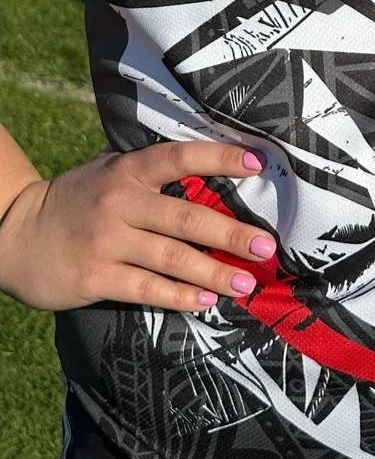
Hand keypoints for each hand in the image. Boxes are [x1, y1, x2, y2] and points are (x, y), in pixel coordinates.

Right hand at [0, 141, 275, 311]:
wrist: (15, 233)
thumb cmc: (78, 199)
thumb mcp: (111, 171)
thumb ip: (152, 173)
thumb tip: (214, 174)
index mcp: (129, 170)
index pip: (180, 157)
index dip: (220, 158)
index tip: (259, 165)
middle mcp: (120, 202)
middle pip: (186, 217)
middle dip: (231, 233)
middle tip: (266, 247)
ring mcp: (107, 241)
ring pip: (172, 258)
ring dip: (215, 272)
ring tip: (247, 283)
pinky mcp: (96, 278)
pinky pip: (147, 289)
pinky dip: (180, 297)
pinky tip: (206, 302)